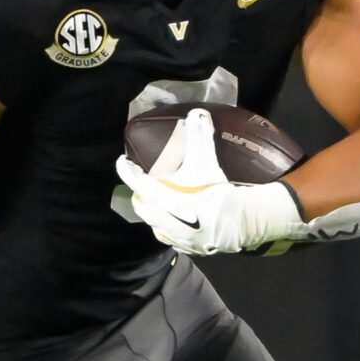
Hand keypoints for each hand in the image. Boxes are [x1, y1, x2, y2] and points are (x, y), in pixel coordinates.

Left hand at [116, 108, 306, 255]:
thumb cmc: (215, 189)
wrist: (237, 221)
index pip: (136, 181)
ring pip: (155, 224)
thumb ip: (199, 136)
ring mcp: (174, 236)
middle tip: (142, 185)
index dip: (127, 170)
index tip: (122, 162)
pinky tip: (175, 226)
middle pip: (142, 206)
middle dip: (140, 194)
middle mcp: (162, 218)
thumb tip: (197, 113)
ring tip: (157, 204)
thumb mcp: (205, 160)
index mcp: (160, 197)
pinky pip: (172, 239)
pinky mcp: (188, 247)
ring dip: (153, 213)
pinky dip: (170, 230)